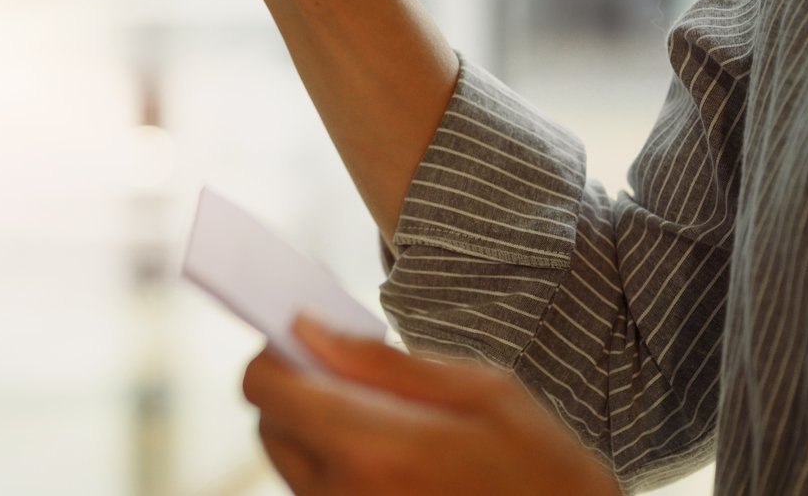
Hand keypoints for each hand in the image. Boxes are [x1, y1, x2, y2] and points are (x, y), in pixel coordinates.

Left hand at [242, 317, 620, 495]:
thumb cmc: (542, 469)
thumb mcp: (480, 392)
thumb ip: (381, 361)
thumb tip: (306, 329)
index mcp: (372, 447)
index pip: (266, 389)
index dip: (275, 355)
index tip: (304, 340)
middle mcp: (344, 494)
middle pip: (270, 426)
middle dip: (295, 390)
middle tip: (347, 373)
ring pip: (289, 464)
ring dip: (314, 431)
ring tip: (379, 419)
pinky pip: (317, 495)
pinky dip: (334, 467)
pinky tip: (388, 457)